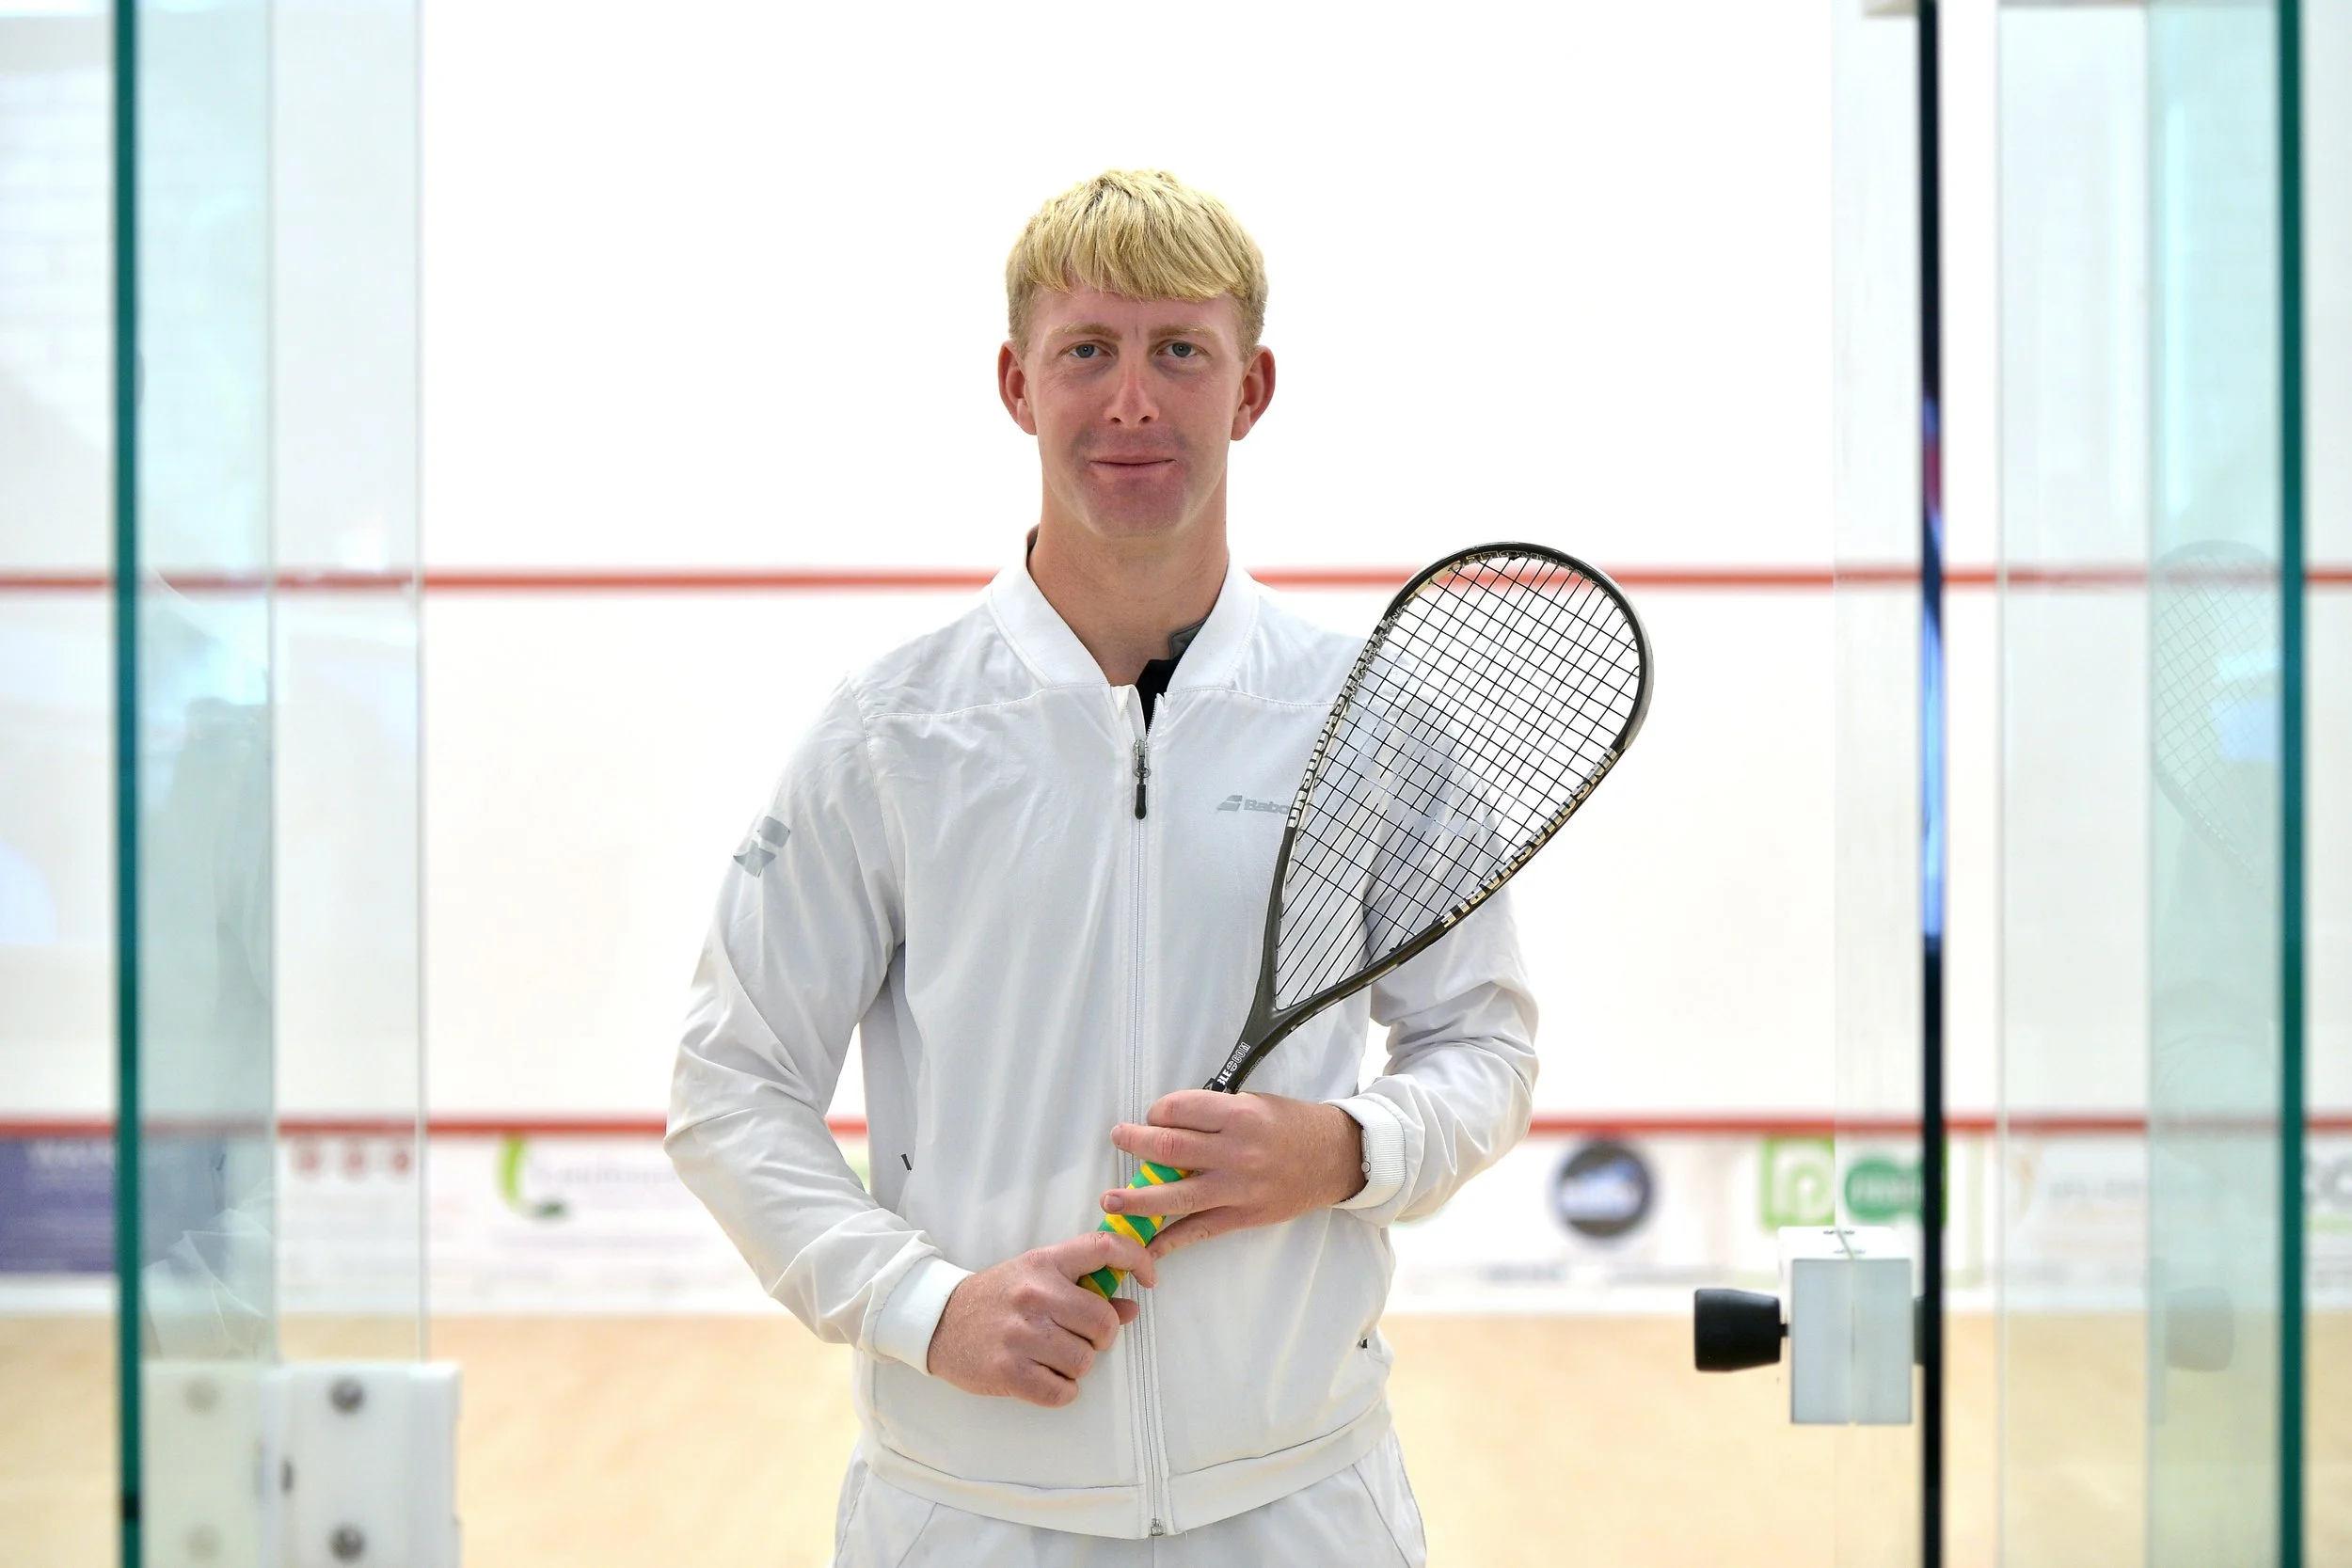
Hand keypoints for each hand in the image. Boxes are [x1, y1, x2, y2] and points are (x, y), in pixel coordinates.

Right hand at [926, 1232, 1157, 1406]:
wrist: (938, 1321)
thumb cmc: (997, 1298)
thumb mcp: (1037, 1278)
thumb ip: (1084, 1288)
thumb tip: (1131, 1308)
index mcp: (1045, 1263)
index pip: (1104, 1247)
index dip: (1138, 1260)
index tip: (1148, 1279)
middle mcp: (1035, 1295)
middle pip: (1103, 1323)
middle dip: (1100, 1336)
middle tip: (1080, 1336)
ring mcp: (1021, 1334)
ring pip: (1085, 1361)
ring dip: (1077, 1365)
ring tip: (1053, 1356)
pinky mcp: (1008, 1371)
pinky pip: (1062, 1392)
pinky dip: (1060, 1390)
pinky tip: (1043, 1377)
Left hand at [1103, 1091, 1363, 1260]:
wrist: (1335, 1158)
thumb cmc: (1293, 1125)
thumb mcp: (1256, 1103)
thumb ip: (1215, 1113)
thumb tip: (1171, 1123)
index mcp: (1238, 1115)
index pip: (1179, 1109)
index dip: (1157, 1112)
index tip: (1151, 1116)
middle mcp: (1236, 1152)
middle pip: (1170, 1148)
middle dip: (1135, 1143)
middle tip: (1118, 1139)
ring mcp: (1238, 1188)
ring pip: (1177, 1195)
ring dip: (1137, 1199)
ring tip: (1110, 1202)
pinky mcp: (1243, 1216)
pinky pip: (1199, 1230)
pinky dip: (1170, 1241)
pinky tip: (1148, 1247)